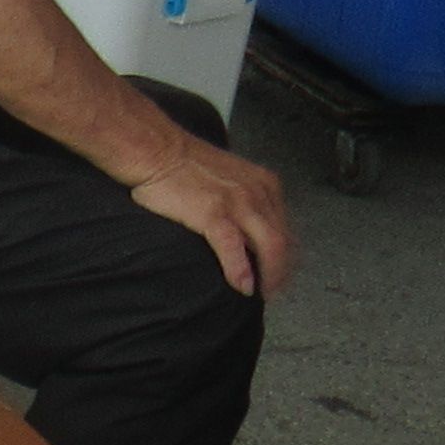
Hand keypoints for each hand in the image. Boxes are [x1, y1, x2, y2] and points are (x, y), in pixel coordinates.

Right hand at [123, 128, 299, 297]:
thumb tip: (247, 228)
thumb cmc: (185, 166)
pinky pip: (234, 248)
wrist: (158, 151)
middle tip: (273, 291)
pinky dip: (240, 270)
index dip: (287, 256)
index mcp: (264, 184)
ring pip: (269, 246)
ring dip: (269, 275)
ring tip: (261, 293)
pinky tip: (242, 286)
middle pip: (283, 240)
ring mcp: (238, 203)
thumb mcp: (230, 179)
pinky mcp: (214, 213)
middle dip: (282, 271)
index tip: (280, 273)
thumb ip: (245, 200)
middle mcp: (258, 192)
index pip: (286, 227)